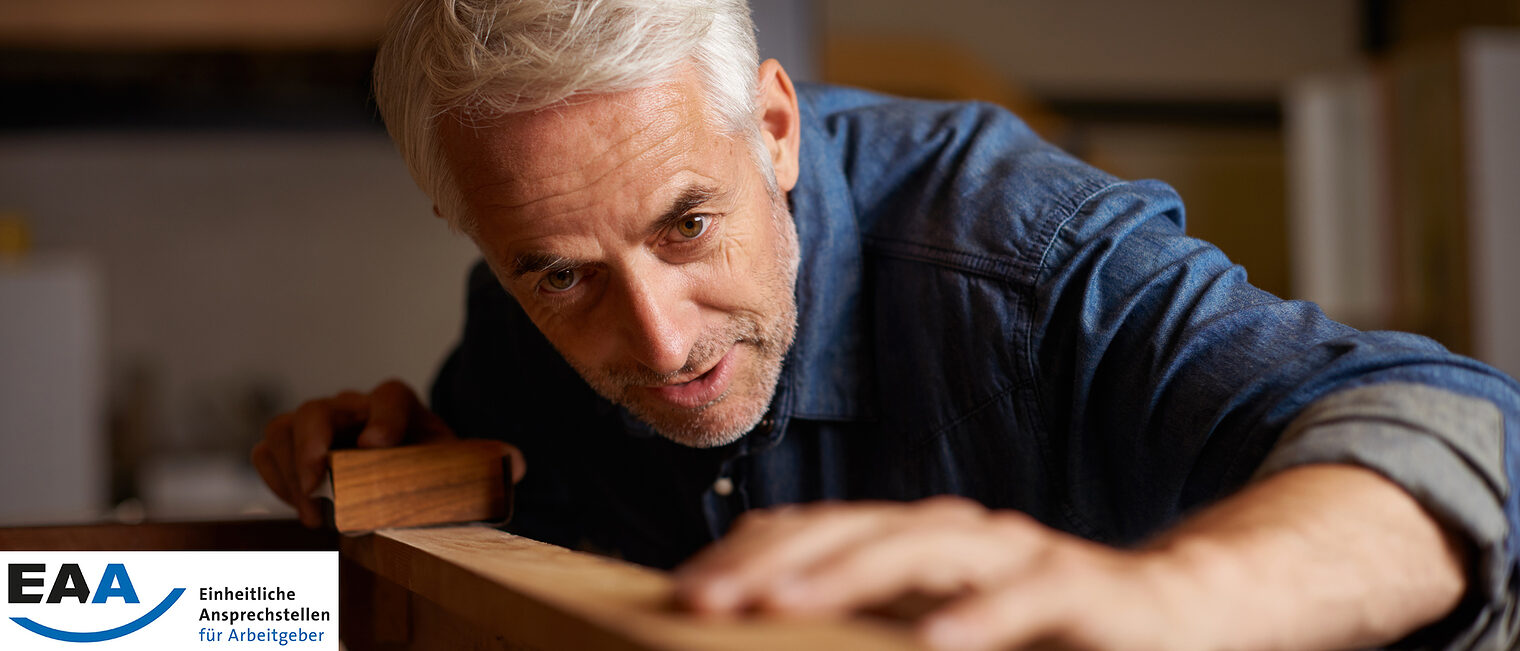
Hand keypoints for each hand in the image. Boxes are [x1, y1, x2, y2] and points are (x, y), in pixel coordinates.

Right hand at [250, 379, 524, 527]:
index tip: (375, 448)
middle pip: (322, 408)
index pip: (388, 396)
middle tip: (321, 485)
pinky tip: (299, 507)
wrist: (398, 470)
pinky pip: (268, 449)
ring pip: (288, 426)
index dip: (381, 417)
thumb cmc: (425, 465)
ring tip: (312, 513)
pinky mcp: (294, 445)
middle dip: (315, 443)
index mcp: (398, 406)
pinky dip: (275, 477)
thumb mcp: (455, 463)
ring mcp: (320, 425)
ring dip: (291, 469)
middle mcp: (354, 408)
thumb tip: (516, 463)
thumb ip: (482, 460)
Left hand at [674, 497, 1193, 650]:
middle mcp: (954, 535)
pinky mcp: (1078, 588)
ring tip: (777, 605)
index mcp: (912, 542)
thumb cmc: (1039, 626)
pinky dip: (981, 620)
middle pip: (848, 530)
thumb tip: (774, 633)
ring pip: (920, 549)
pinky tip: (935, 645)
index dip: (743, 557)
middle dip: (767, 564)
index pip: (812, 533)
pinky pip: (1025, 599)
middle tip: (694, 599)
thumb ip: (868, 623)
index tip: (675, 591)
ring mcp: (1014, 555)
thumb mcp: (938, 624)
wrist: (1173, 611)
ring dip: (845, 574)